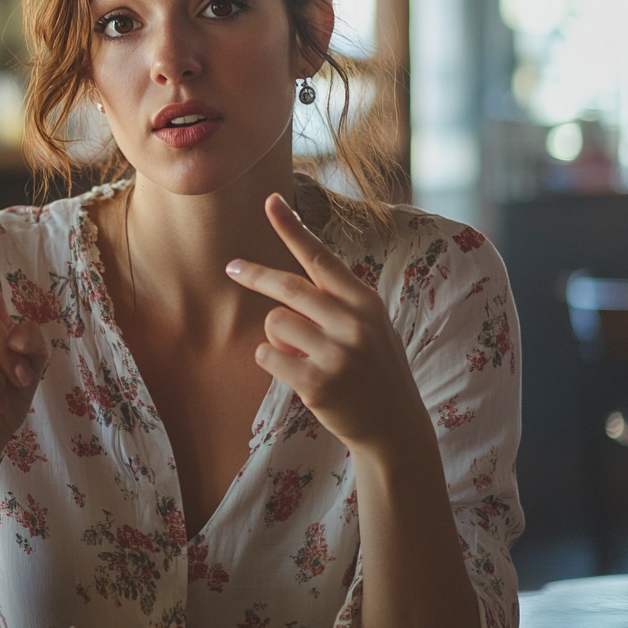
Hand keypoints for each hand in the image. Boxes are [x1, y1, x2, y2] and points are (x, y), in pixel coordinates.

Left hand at [225, 194, 426, 451]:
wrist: (395, 427)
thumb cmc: (374, 369)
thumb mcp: (371, 325)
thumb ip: (337, 300)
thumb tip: (286, 279)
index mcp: (365, 302)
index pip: (321, 257)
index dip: (293, 228)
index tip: (271, 200)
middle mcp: (353, 323)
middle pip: (287, 287)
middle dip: (254, 274)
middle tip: (232, 267)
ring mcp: (337, 355)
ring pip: (275, 323)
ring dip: (277, 336)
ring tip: (302, 354)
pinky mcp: (317, 384)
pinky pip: (268, 356)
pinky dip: (273, 361)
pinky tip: (297, 374)